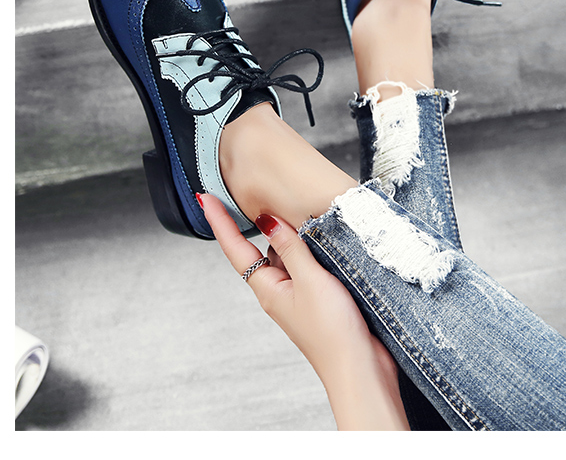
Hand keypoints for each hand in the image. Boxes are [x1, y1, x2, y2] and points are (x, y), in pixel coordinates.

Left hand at [199, 193, 408, 429]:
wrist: (360, 369)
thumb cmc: (333, 335)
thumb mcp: (310, 280)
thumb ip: (291, 248)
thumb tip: (268, 220)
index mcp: (268, 288)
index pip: (236, 249)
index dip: (220, 222)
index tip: (205, 198)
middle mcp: (279, 290)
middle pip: (263, 248)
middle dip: (262, 225)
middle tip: (258, 197)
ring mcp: (298, 294)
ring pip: (288, 254)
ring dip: (293, 236)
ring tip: (304, 217)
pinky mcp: (318, 297)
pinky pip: (307, 265)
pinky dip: (311, 249)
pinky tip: (324, 240)